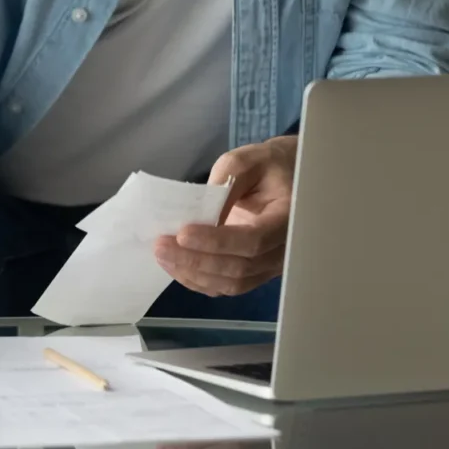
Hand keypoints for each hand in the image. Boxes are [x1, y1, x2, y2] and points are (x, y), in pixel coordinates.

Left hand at [155, 136, 296, 296]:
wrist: (284, 179)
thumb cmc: (265, 167)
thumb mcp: (245, 162)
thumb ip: (226, 184)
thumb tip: (201, 216)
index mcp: (287, 218)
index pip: (254, 240)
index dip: (217, 242)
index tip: (183, 234)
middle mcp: (283, 250)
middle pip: (240, 268)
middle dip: (196, 260)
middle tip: (161, 246)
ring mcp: (269, 266)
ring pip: (232, 283)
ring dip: (193, 273)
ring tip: (163, 255)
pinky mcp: (254, 273)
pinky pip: (226, 286)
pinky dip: (198, 280)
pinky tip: (175, 265)